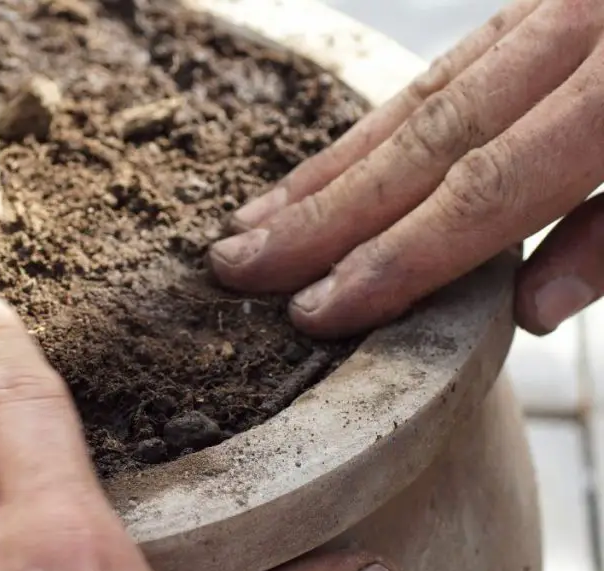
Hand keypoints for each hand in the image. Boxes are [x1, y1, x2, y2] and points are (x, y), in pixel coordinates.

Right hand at [209, 0, 603, 337]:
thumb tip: (531, 304)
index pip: (488, 186)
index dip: (397, 255)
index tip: (317, 307)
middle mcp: (583, 27)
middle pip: (427, 135)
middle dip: (324, 212)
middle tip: (237, 265)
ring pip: (420, 92)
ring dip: (331, 167)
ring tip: (256, 221)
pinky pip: (447, 61)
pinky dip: (383, 118)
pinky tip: (335, 160)